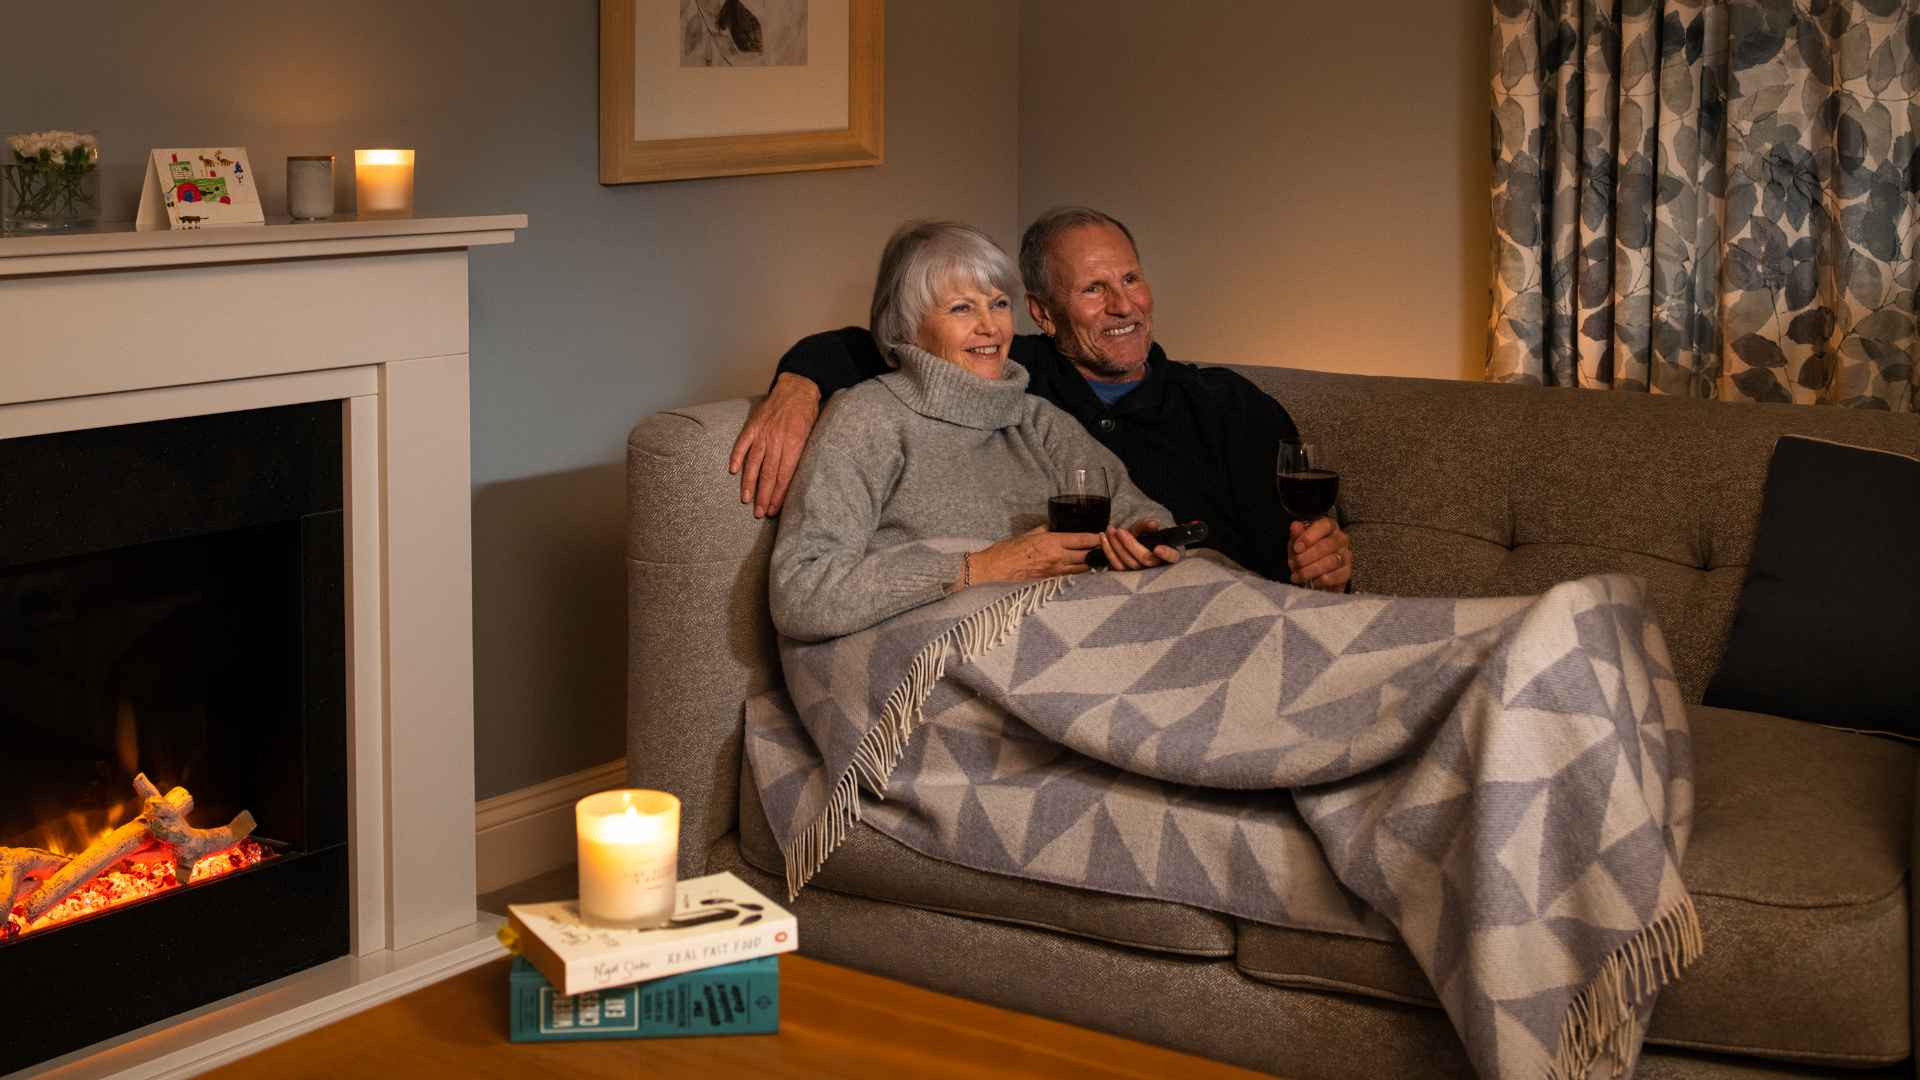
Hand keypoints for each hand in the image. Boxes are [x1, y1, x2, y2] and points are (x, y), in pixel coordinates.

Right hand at [728, 372, 821, 518]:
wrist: (798, 387)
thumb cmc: (807, 414)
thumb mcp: (812, 435)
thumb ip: (801, 455)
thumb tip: (794, 480)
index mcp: (794, 444)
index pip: (784, 476)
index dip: (778, 495)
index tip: (774, 510)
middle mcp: (777, 440)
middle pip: (768, 473)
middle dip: (764, 496)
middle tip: (760, 513)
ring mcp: (763, 432)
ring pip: (754, 462)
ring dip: (749, 483)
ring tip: (746, 499)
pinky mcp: (753, 425)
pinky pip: (742, 443)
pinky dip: (736, 456)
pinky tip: (732, 470)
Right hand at [965, 526, 1101, 585]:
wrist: (994, 570)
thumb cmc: (1007, 550)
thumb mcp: (1028, 533)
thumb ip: (1045, 529)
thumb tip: (1056, 526)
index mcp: (1052, 542)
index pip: (1083, 539)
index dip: (1097, 537)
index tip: (1104, 533)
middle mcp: (1057, 558)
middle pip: (1088, 556)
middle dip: (1099, 551)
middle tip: (1107, 546)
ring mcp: (1055, 572)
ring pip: (1083, 569)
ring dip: (1093, 563)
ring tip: (1100, 558)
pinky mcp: (1050, 581)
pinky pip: (1071, 576)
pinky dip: (1080, 572)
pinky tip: (1084, 569)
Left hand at [1099, 519, 1184, 570]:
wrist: (1130, 544)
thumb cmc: (1143, 536)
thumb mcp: (1146, 528)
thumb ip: (1148, 525)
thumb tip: (1153, 524)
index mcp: (1168, 554)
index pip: (1172, 557)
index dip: (1166, 554)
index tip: (1158, 548)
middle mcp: (1155, 566)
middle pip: (1145, 559)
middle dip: (1131, 544)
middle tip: (1120, 531)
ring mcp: (1140, 572)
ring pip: (1129, 563)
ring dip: (1117, 546)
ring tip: (1111, 530)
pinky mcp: (1126, 574)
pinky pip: (1116, 566)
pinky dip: (1108, 551)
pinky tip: (1103, 537)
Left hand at [1288, 517, 1351, 590]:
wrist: (1314, 571)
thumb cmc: (1306, 551)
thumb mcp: (1297, 541)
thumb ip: (1297, 534)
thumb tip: (1295, 526)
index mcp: (1329, 526)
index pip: (1325, 526)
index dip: (1309, 537)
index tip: (1296, 548)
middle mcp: (1341, 539)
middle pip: (1327, 545)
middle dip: (1307, 556)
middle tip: (1295, 564)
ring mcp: (1346, 555)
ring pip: (1332, 561)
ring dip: (1311, 570)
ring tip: (1298, 575)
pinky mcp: (1347, 572)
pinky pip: (1337, 576)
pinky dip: (1322, 580)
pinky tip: (1312, 582)